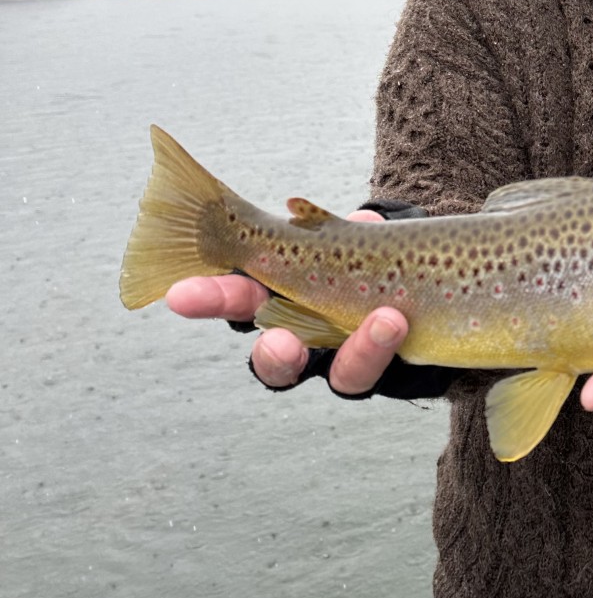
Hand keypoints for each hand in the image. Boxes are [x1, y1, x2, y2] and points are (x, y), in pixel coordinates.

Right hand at [165, 210, 408, 394]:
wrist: (407, 280)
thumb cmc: (356, 251)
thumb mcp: (338, 231)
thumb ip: (338, 228)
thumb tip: (359, 223)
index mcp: (274, 295)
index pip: (235, 300)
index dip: (208, 299)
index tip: (180, 296)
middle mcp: (302, 337)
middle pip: (277, 357)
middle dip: (274, 353)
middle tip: (281, 346)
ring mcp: (345, 357)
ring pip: (343, 374)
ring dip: (359, 352)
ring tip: (386, 319)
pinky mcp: (384, 368)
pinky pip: (385, 368)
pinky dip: (388, 345)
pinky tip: (397, 320)